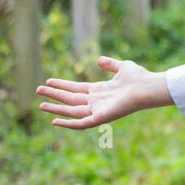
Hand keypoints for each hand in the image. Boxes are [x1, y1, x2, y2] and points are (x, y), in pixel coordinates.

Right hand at [37, 55, 172, 128]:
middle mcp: (97, 101)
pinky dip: (68, 124)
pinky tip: (54, 121)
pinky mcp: (100, 118)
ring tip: (41, 104)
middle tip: (38, 90)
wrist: (146, 87)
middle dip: (55, 95)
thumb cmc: (138, 77)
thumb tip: (99, 60)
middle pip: (71, 99)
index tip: (48, 81)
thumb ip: (110, 64)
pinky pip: (81, 123)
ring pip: (72, 111)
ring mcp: (98, 110)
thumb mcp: (122, 67)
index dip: (62, 85)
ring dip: (56, 108)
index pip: (77, 89)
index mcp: (101, 90)